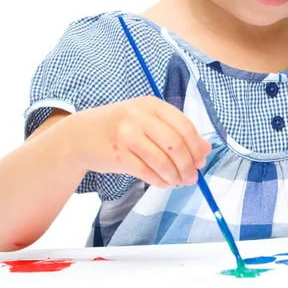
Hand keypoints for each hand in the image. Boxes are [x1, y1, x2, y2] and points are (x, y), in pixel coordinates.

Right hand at [67, 96, 211, 188]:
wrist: (82, 135)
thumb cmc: (122, 126)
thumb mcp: (148, 120)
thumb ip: (176, 130)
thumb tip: (205, 148)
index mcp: (152, 105)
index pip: (184, 125)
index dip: (196, 146)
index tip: (202, 160)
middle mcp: (140, 116)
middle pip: (175, 144)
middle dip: (188, 164)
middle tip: (193, 177)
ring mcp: (127, 135)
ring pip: (161, 160)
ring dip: (175, 175)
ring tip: (180, 182)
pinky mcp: (118, 154)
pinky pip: (145, 172)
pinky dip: (159, 180)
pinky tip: (164, 182)